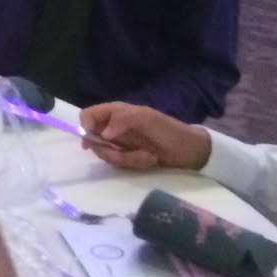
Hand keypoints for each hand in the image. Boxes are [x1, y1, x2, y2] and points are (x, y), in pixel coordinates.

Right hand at [80, 101, 210, 171]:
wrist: (190, 151)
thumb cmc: (168, 130)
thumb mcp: (145, 118)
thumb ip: (121, 120)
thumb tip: (101, 134)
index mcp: (115, 112)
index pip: (87, 116)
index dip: (85, 127)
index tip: (93, 140)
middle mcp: (114, 127)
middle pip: (93, 139)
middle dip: (109, 149)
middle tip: (124, 152)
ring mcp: (120, 144)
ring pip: (106, 154)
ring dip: (126, 158)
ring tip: (146, 156)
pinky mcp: (128, 158)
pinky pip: (119, 164)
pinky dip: (134, 163)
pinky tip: (148, 159)